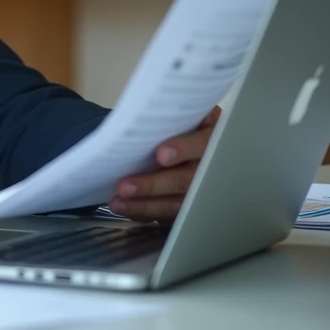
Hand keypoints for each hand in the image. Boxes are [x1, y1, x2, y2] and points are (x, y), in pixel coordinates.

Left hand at [110, 106, 220, 221]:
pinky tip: (126, 209)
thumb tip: (135, 124)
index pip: (202, 143)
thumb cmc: (177, 124)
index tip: (161, 154)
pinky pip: (167, 213)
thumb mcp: (177, 116)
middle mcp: (210, 165)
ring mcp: (200, 189)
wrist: (183, 140)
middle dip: (153, 184)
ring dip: (144, 205)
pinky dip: (145, 212)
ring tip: (118, 202)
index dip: (183, 149)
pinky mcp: (188, 205)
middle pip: (185, 179)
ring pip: (176, 202)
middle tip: (125, 187)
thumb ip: (164, 120)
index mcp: (211, 136)